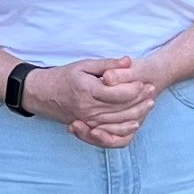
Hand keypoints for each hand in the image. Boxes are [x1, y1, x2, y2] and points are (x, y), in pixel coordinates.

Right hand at [25, 58, 155, 145]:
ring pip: (118, 121)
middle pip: (121, 109)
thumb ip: (107, 64)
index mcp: (88, 90)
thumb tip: (128, 62)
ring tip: (149, 104)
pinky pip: (109, 132)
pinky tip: (135, 122)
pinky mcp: (87, 126)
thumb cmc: (63, 76)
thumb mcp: (84, 64)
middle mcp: (88, 108)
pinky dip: (124, 128)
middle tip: (153, 91)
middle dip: (140, 100)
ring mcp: (87, 120)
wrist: (41, 94)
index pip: (118, 93)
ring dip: (137, 114)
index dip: (135, 88)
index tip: (145, 81)